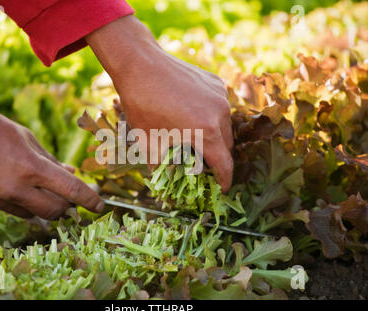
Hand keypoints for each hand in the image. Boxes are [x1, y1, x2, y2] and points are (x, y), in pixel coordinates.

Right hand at [0, 89, 103, 218]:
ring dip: (44, 204)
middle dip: (67, 206)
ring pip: (34, 213)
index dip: (89, 200)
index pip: (70, 190)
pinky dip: (22, 201)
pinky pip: (13, 209)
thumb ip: (50, 160)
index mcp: (30, 167)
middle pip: (55, 210)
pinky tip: (16, 185)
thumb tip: (70, 172)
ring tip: (41, 188)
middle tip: (70, 198)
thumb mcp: (26, 137)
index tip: (99, 206)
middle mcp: (15, 188)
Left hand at [86, 16, 233, 191]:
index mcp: (206, 132)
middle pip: (227, 146)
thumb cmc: (142, 105)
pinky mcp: (215, 82)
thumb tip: (163, 183)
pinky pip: (219, 107)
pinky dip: (211, 117)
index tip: (223, 189)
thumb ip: (160, 167)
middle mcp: (220, 113)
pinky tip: (192, 115)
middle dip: (218, 159)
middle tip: (203, 166)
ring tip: (195, 140)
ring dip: (215, 137)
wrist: (139, 64)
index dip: (225, 181)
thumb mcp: (148, 143)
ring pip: (225, 126)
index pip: (225, 165)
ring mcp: (219, 95)